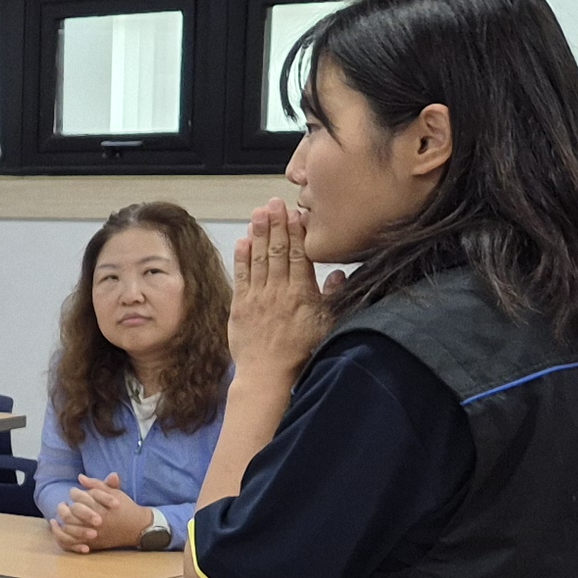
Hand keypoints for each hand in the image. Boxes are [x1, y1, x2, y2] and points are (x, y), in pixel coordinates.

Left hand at [49, 477, 139, 551]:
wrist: (137, 528)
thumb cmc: (125, 507)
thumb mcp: (114, 493)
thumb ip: (97, 484)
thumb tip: (80, 477)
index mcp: (101, 507)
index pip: (79, 498)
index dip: (74, 493)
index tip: (73, 492)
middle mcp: (96, 521)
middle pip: (72, 513)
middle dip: (65, 508)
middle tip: (64, 504)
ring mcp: (94, 534)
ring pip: (70, 528)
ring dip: (62, 520)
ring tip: (58, 516)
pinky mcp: (93, 544)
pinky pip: (72, 542)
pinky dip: (62, 535)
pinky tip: (58, 527)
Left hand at [228, 196, 337, 386]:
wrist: (268, 375)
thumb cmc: (300, 351)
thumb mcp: (327, 325)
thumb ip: (333, 297)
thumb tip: (338, 274)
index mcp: (302, 294)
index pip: (300, 255)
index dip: (297, 232)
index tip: (296, 213)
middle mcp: (278, 292)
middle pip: (278, 251)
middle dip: (277, 224)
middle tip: (274, 202)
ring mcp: (257, 297)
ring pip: (259, 258)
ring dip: (259, 233)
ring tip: (259, 212)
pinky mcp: (240, 306)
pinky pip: (241, 275)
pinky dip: (242, 256)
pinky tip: (244, 239)